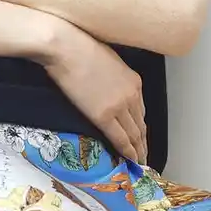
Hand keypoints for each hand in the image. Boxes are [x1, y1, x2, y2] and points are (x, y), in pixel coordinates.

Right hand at [40, 22, 147, 165]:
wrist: (67, 48)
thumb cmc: (81, 47)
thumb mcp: (109, 61)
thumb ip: (115, 79)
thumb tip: (110, 89)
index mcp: (134, 82)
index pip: (141, 111)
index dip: (141, 127)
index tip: (141, 137)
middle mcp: (132, 95)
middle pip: (140, 125)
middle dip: (143, 142)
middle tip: (143, 156)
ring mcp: (119, 106)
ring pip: (134, 134)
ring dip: (138, 150)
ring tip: (139, 163)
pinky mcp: (104, 116)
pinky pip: (120, 138)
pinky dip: (128, 152)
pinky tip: (131, 161)